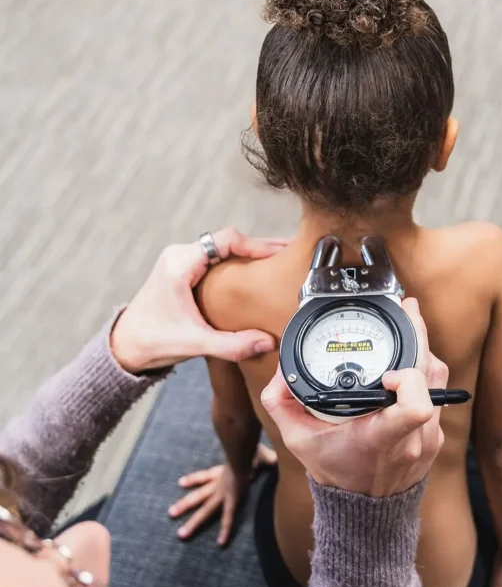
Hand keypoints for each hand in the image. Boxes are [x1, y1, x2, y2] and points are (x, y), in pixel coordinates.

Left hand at [110, 228, 288, 372]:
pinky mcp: (184, 268)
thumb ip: (232, 345)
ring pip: (223, 246)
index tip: (280, 253)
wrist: (125, 346)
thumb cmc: (153, 341)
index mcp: (180, 263)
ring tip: (279, 260)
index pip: (226, 239)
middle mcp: (180, 254)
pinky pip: (216, 256)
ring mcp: (181, 259)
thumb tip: (267, 342)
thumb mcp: (194, 344)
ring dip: (250, 252)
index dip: (257, 244)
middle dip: (260, 246)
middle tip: (290, 253)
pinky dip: (238, 260)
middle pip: (228, 240)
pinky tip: (257, 270)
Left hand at [169, 444, 276, 544]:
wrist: (246, 450)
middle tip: (170, 514)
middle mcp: (219, 483)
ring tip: (181, 535)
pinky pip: (228, 516)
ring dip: (193, 522)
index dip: (193, 480)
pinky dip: (225, 529)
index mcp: (222, 471)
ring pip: (206, 510)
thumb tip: (266, 460)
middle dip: (185, 505)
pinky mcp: (232, 499)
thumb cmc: (253, 449)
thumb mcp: (255, 452)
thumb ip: (259, 458)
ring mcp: (223, 492)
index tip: (180, 483)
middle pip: (198, 495)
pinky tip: (221, 543)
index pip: (204, 476)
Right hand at [261, 297, 447, 496]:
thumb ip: (282, 405)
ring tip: (410, 322)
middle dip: (421, 335)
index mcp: (383, 438)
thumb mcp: (300, 442)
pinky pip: (439, 390)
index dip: (408, 380)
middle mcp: (413, 438)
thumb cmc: (337, 473)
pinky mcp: (436, 434)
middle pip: (432, 376)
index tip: (388, 372)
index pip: (415, 408)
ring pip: (439, 378)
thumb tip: (280, 374)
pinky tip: (411, 353)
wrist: (367, 511)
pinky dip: (425, 369)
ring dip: (425, 348)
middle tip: (406, 309)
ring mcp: (430, 436)